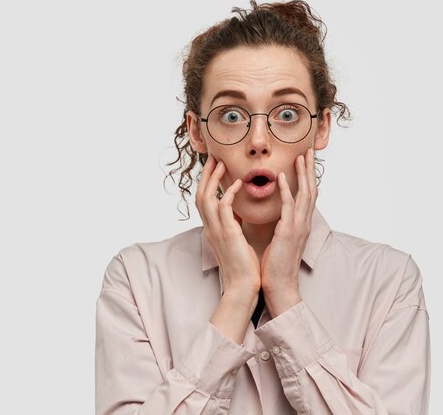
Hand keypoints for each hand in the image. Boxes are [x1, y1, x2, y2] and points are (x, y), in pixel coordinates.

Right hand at [196, 154, 260, 299]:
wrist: (243, 287)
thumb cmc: (243, 267)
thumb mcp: (236, 242)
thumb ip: (234, 226)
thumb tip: (239, 213)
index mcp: (212, 230)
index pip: (204, 201)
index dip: (207, 183)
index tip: (214, 168)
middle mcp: (210, 228)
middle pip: (200, 195)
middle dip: (206, 175)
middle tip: (213, 158)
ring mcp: (216, 231)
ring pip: (206, 198)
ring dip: (213, 179)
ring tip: (221, 163)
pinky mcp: (227, 233)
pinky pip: (223, 206)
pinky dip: (228, 192)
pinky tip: (237, 182)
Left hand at [260, 148, 316, 316]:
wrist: (279, 286)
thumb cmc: (276, 265)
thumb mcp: (280, 240)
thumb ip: (282, 225)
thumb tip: (277, 214)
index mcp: (301, 224)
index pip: (307, 196)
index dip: (307, 177)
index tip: (305, 160)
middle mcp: (303, 223)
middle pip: (311, 190)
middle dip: (310, 169)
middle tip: (309, 150)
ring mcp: (298, 227)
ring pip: (305, 194)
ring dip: (303, 174)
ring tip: (301, 155)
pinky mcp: (288, 232)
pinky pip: (288, 206)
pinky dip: (287, 190)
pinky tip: (283, 176)